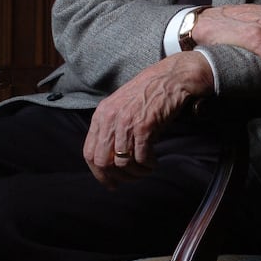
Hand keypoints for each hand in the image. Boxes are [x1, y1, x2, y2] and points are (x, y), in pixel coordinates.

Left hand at [83, 51, 213, 187]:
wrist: (171, 77)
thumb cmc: (149, 93)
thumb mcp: (121, 106)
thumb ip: (111, 127)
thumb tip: (108, 159)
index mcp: (101, 114)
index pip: (89, 153)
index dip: (99, 173)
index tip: (111, 182)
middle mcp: (110, 118)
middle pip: (103, 162)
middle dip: (117, 176)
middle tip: (132, 178)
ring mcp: (126, 122)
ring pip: (123, 163)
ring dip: (136, 172)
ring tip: (146, 169)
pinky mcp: (144, 125)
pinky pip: (141, 157)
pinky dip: (148, 165)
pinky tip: (154, 161)